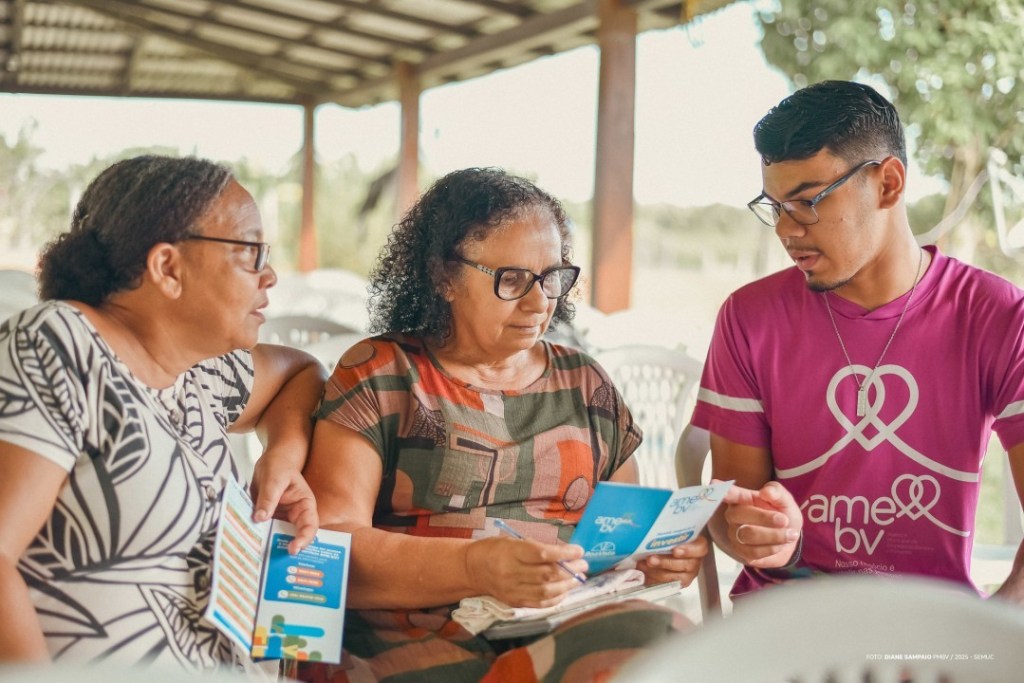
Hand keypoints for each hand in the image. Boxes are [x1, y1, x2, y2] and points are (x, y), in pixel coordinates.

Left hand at [250, 451, 318, 553]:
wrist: (270, 463)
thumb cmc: (279, 466)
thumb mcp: (274, 479)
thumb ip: (268, 498)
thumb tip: (260, 518)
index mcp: (305, 505)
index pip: (309, 525)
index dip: (304, 539)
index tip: (293, 549)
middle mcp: (295, 516)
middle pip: (294, 536)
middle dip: (286, 548)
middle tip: (275, 560)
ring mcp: (281, 519)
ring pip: (278, 537)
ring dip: (270, 545)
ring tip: (260, 556)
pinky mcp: (268, 520)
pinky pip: (265, 531)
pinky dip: (258, 538)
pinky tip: (249, 544)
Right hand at [465, 536, 587, 607]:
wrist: (473, 568)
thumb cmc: (495, 549)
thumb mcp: (513, 540)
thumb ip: (537, 547)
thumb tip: (565, 553)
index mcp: (511, 552)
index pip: (543, 554)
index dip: (564, 553)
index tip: (579, 551)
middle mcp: (512, 572)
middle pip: (547, 574)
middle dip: (570, 570)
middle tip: (584, 565)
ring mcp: (513, 590)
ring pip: (546, 591)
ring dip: (567, 585)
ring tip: (578, 578)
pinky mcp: (515, 602)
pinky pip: (539, 603)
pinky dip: (555, 598)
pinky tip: (565, 592)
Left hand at [636, 534, 708, 585]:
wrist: (669, 546)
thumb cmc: (672, 536)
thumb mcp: (673, 530)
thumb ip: (668, 532)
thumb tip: (651, 529)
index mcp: (698, 546)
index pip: (699, 548)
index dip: (688, 550)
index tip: (675, 550)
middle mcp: (695, 561)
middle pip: (685, 565)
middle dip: (665, 563)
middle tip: (650, 559)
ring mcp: (687, 574)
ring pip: (675, 577)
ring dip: (657, 572)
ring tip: (643, 566)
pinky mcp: (677, 583)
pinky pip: (666, 585)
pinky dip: (653, 580)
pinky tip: (643, 574)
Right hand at [719, 480, 801, 568]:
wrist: (789, 539)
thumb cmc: (783, 514)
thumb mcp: (785, 500)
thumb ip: (777, 492)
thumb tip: (766, 492)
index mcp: (742, 498)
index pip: (730, 494)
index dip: (723, 491)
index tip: (714, 483)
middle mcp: (733, 515)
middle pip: (739, 515)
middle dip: (765, 518)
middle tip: (784, 520)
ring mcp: (734, 534)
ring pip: (748, 535)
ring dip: (774, 536)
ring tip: (790, 534)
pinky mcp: (741, 552)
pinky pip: (754, 552)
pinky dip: (772, 548)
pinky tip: (780, 545)